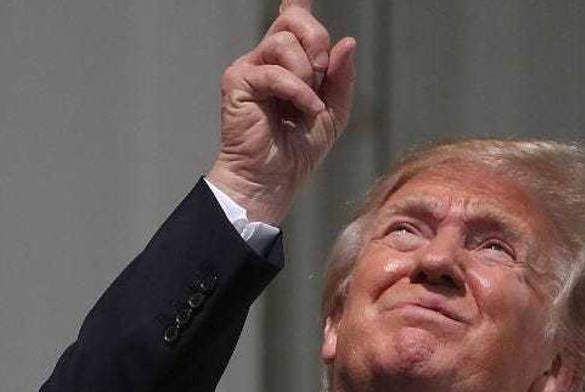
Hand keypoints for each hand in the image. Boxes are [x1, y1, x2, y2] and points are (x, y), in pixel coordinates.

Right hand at [207, 0, 356, 223]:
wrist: (273, 180)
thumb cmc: (297, 150)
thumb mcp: (333, 111)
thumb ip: (341, 77)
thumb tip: (346, 43)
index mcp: (289, 63)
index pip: (292, 19)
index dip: (299, 3)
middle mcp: (267, 59)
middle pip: (292, 20)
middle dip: (316, 39)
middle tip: (322, 72)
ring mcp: (251, 68)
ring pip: (284, 42)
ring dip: (307, 74)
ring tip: (308, 102)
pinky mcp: (238, 82)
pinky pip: (275, 72)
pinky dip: (298, 91)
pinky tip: (305, 109)